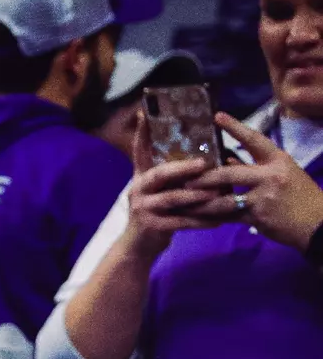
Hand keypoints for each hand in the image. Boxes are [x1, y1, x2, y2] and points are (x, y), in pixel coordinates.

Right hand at [120, 111, 228, 259]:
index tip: (143, 111)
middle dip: (182, 167)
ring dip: (197, 194)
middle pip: (159, 173)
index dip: (142, 132)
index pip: (140, 150)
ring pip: (173, 198)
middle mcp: (139, 189)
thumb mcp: (159, 192)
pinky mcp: (151, 227)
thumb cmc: (157, 214)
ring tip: (218, 191)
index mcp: (142, 177)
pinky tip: (219, 220)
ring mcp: (143, 208)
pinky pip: (181, 222)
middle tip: (204, 163)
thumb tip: (204, 157)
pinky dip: (201, 221)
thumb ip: (173, 176)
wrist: (140, 247)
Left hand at [189, 113, 322, 251]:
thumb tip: (228, 158)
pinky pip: (228, 216)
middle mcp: (270, 175)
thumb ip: (255, 166)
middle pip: (229, 173)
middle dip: (205, 177)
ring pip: (224, 197)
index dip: (235, 127)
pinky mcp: (257, 217)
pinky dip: (212, 217)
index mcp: (278, 160)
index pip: (254, 139)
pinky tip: (197, 217)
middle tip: (186, 178)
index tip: (217, 116)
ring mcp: (263, 197)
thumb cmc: (300, 196)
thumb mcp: (284, 174)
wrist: (317, 223)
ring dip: (203, 200)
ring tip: (184, 200)